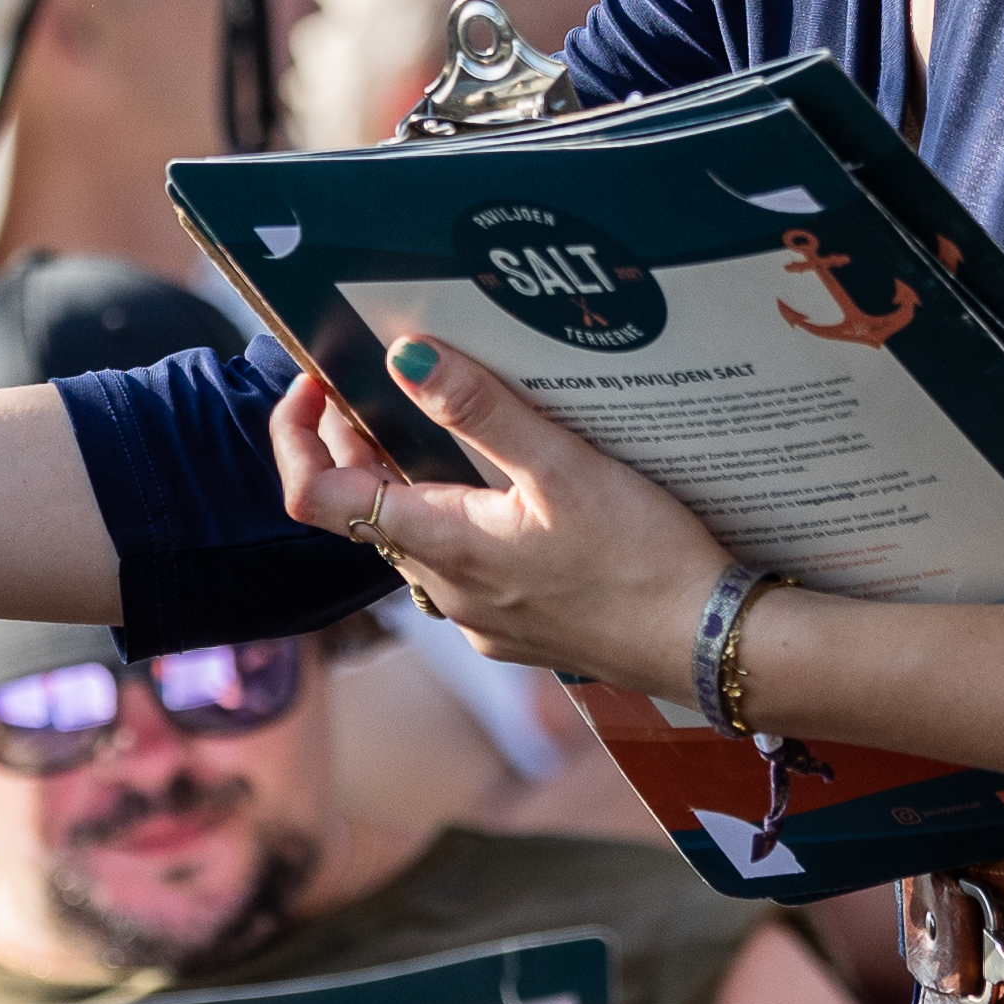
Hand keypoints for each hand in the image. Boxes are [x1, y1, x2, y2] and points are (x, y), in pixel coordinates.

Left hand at [270, 339, 723, 696]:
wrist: (707, 647)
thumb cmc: (643, 560)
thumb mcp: (563, 466)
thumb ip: (481, 409)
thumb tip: (405, 356)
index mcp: (439, 545)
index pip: (314, 496)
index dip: (296, 435)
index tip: (317, 383)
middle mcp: (442, 589)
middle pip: (361, 510)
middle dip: (357, 443)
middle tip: (383, 380)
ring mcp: (477, 615)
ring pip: (411, 538)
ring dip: (408, 482)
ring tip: (441, 421)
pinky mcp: (513, 628)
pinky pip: (458, 567)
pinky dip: (454, 519)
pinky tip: (503, 492)